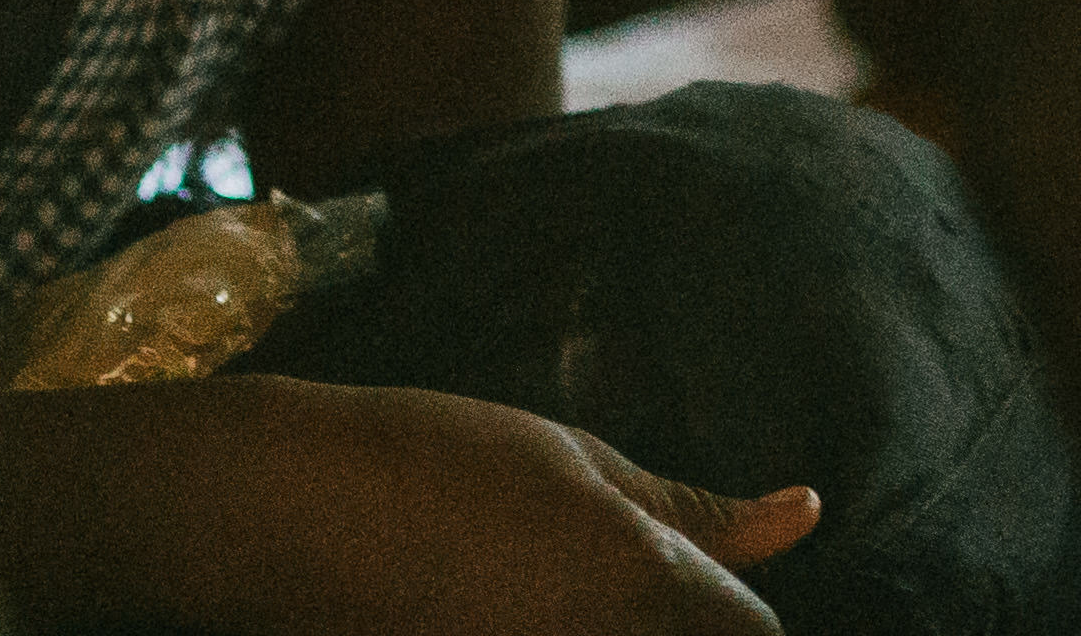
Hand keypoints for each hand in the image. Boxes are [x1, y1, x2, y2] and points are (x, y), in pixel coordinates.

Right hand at [174, 377, 814, 635]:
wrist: (275, 515)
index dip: (727, 605)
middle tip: (580, 581)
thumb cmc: (432, 461)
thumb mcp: (575, 462)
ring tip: (536, 593)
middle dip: (672, 622)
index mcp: (643, 585)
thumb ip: (694, 510)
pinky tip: (499, 611)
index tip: (689, 580)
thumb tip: (804, 513)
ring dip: (601, 630)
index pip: (749, 630)